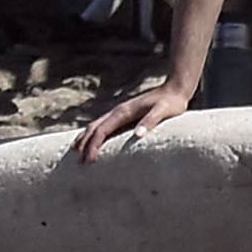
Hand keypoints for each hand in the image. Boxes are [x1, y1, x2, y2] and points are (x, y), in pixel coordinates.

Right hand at [70, 84, 188, 160]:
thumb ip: (150, 121)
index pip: (102, 130)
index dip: (93, 145)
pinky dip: (94, 134)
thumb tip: (137, 134)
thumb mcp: (163, 111)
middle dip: (84, 144)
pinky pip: (103, 125)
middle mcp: (118, 111)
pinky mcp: (124, 115)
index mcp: (123, 112)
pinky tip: (93, 140)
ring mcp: (120, 113)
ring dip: (85, 138)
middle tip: (78, 162)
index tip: (89, 160)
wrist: (174, 90)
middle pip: (94, 128)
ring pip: (96, 125)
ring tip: (76, 150)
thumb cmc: (171, 103)